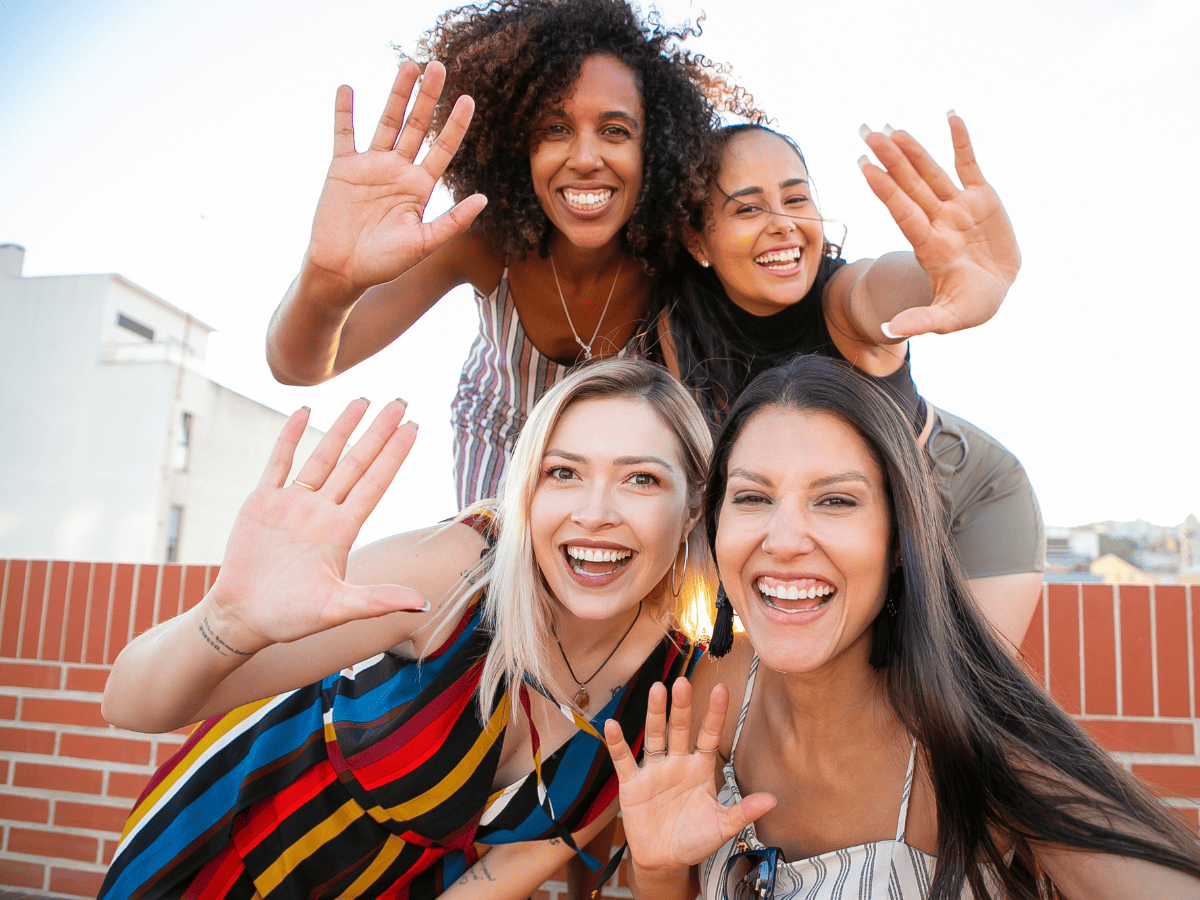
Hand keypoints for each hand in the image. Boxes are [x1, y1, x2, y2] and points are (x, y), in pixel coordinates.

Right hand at [206, 398, 424, 652]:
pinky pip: (278, 462)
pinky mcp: (262, 503)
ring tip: (362, 400)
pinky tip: (305, 412)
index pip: (376, 483)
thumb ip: (378, 600)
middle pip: (357, 462)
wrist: (242, 618)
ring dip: (342, 428)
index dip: (395, 454)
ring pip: (322, 456)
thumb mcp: (337, 609)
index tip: (414, 427)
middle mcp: (322, 512)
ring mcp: (293, 504)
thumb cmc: (290, 618)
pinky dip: (290, 437)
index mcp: (342, 531)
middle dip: (378, 432)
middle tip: (401, 401)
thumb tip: (423, 604)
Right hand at [304, 61, 486, 298]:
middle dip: (428, 97)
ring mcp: (370, 166)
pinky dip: (344, 112)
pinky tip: (348, 88)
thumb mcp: (424, 243)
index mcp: (420, 187)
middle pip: (417, 126)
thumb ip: (453, 220)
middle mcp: (398, 171)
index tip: (468, 99)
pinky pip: (343, 134)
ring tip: (409, 66)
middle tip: (439, 66)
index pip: (443, 149)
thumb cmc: (384, 264)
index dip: (455, 124)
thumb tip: (484, 198)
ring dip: (397, 95)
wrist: (342, 271)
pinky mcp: (343, 168)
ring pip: (386, 122)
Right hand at [604, 678, 775, 871]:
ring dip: (654, 714)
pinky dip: (617, 743)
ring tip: (656, 690)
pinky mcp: (632, 784)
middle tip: (683, 683)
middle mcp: (677, 763)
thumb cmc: (695, 840)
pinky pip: (623, 760)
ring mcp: (654, 771)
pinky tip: (612, 726)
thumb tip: (773, 800)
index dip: (715, 714)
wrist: (665, 861)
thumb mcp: (722, 826)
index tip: (722, 690)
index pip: (709, 736)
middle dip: (682, 707)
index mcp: (700, 769)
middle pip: (680, 729)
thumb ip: (743, 811)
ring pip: (655, 736)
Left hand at [858, 114, 1019, 336]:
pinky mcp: (982, 197)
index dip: (885, 190)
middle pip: (910, 186)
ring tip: (891, 128)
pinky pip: (969, 164)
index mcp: (930, 246)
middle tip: (866, 133)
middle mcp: (938, 221)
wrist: (996, 290)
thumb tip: (888, 331)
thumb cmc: (971, 305)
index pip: (902, 212)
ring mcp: (958, 207)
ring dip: (913, 150)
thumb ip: (921, 321)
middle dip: (889, 160)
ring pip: (931, 173)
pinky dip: (962, 141)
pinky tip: (951, 116)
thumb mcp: (950, 317)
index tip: (864, 167)